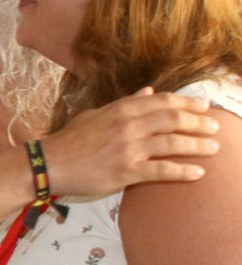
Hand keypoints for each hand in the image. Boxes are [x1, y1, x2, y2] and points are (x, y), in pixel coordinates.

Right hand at [44, 89, 217, 196]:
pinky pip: (162, 170)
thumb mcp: (95, 115)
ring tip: (214, 148)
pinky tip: (198, 172)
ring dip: (198, 145)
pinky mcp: (127, 171)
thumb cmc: (69, 140)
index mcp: (121, 109)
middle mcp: (128, 125)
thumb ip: (124, 103)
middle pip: (173, 119)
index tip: (204, 107)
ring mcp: (128, 148)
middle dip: (199, 123)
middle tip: (215, 127)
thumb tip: (149, 92)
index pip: (163, 101)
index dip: (187, 103)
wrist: (49, 164)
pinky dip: (183, 171)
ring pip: (173, 143)